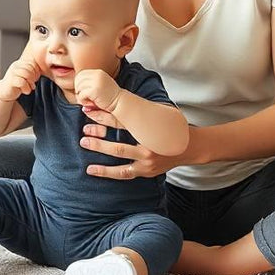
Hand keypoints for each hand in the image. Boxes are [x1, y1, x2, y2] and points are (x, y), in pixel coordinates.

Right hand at [0, 57, 40, 101]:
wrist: (4, 92)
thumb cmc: (17, 84)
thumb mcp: (25, 76)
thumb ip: (32, 72)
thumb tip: (44, 70)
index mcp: (19, 63)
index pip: (32, 63)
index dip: (36, 72)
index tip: (34, 79)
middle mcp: (15, 66)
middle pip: (30, 68)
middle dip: (33, 78)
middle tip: (32, 84)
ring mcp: (12, 73)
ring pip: (26, 74)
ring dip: (30, 83)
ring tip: (29, 88)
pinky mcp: (10, 81)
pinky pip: (22, 82)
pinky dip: (26, 88)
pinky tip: (25, 91)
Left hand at [73, 69, 121, 111]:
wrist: (120, 103)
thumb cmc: (110, 97)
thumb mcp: (99, 85)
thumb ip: (89, 83)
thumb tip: (76, 86)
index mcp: (98, 72)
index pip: (81, 74)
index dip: (79, 84)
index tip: (83, 92)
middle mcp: (97, 74)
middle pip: (78, 80)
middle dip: (78, 89)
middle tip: (85, 97)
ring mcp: (96, 81)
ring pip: (78, 87)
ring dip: (81, 96)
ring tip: (89, 101)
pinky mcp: (95, 90)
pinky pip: (81, 95)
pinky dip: (83, 101)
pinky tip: (91, 104)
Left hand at [79, 110, 197, 179]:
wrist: (190, 148)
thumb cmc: (170, 128)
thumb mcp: (159, 115)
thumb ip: (140, 111)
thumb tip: (114, 101)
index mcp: (151, 127)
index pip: (123, 120)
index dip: (105, 115)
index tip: (90, 110)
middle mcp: (149, 144)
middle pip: (120, 137)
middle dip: (100, 133)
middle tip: (85, 129)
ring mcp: (147, 160)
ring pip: (120, 154)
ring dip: (100, 148)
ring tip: (84, 143)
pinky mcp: (145, 171)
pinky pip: (123, 173)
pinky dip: (106, 172)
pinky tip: (91, 169)